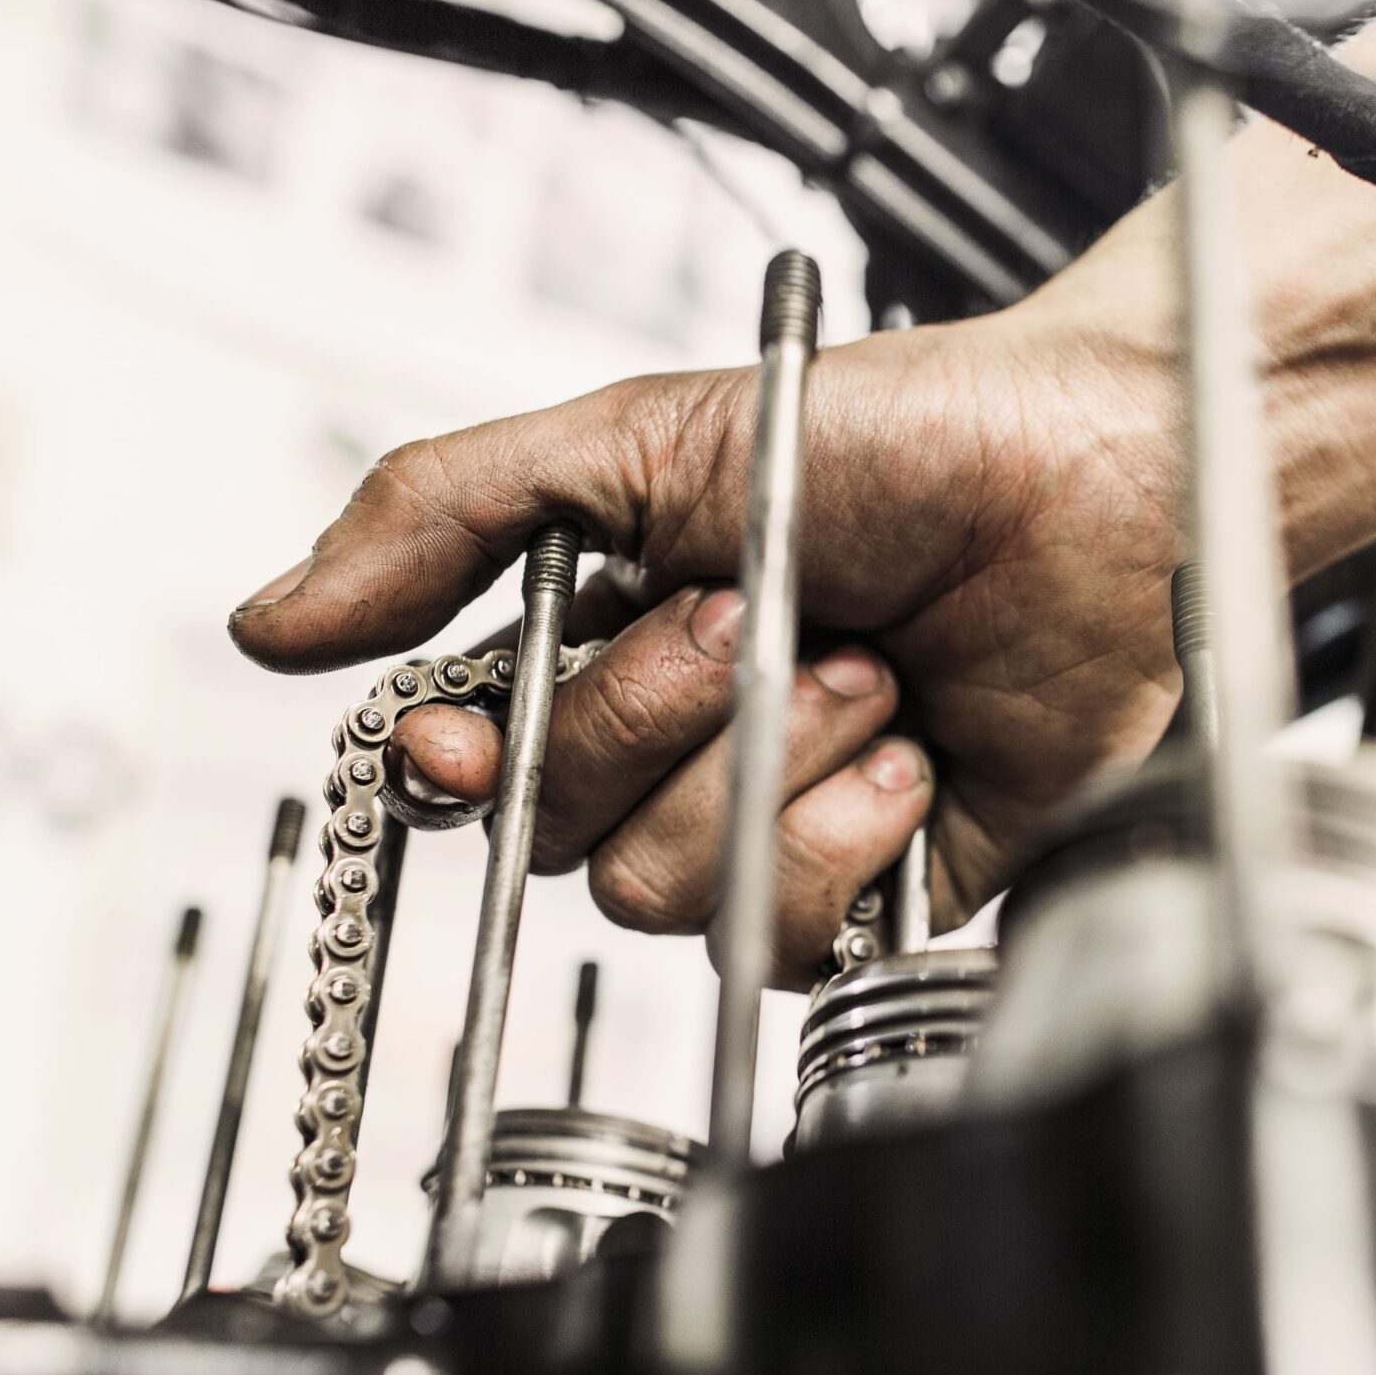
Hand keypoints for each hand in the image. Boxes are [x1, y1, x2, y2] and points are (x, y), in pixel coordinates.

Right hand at [227, 309, 1189, 986]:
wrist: (1099, 484)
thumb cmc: (905, 437)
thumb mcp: (650, 436)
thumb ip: (453, 511)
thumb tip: (276, 620)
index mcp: (603, 642)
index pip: (464, 758)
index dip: (457, 758)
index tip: (469, 726)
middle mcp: (676, 746)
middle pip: (560, 829)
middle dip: (660, 715)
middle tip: (764, 612)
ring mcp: (770, 823)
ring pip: (664, 894)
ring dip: (766, 766)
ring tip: (866, 670)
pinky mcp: (867, 894)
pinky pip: (782, 938)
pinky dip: (839, 839)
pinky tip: (908, 758)